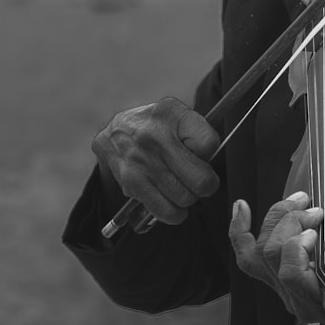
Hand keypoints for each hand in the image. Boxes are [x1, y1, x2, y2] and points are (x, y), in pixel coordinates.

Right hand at [91, 97, 220, 224]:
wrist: (115, 134)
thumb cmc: (155, 125)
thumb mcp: (178, 113)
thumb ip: (200, 131)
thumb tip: (210, 160)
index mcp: (171, 115)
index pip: (209, 144)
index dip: (209, 152)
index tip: (199, 151)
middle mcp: (155, 138)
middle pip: (202, 180)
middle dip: (206, 182)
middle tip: (196, 176)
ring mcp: (142, 164)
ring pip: (186, 198)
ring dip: (188, 196)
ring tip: (179, 184)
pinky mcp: (132, 185)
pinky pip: (167, 212)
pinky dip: (175, 212)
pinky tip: (170, 198)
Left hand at [228, 192, 324, 322]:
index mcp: (321, 303)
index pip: (291, 275)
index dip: (297, 246)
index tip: (319, 228)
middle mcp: (295, 299)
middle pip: (271, 256)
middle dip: (288, 222)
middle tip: (313, 209)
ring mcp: (283, 288)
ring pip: (257, 252)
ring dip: (275, 219)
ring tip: (298, 201)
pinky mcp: (277, 276)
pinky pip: (248, 256)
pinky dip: (240, 231)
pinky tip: (242, 207)